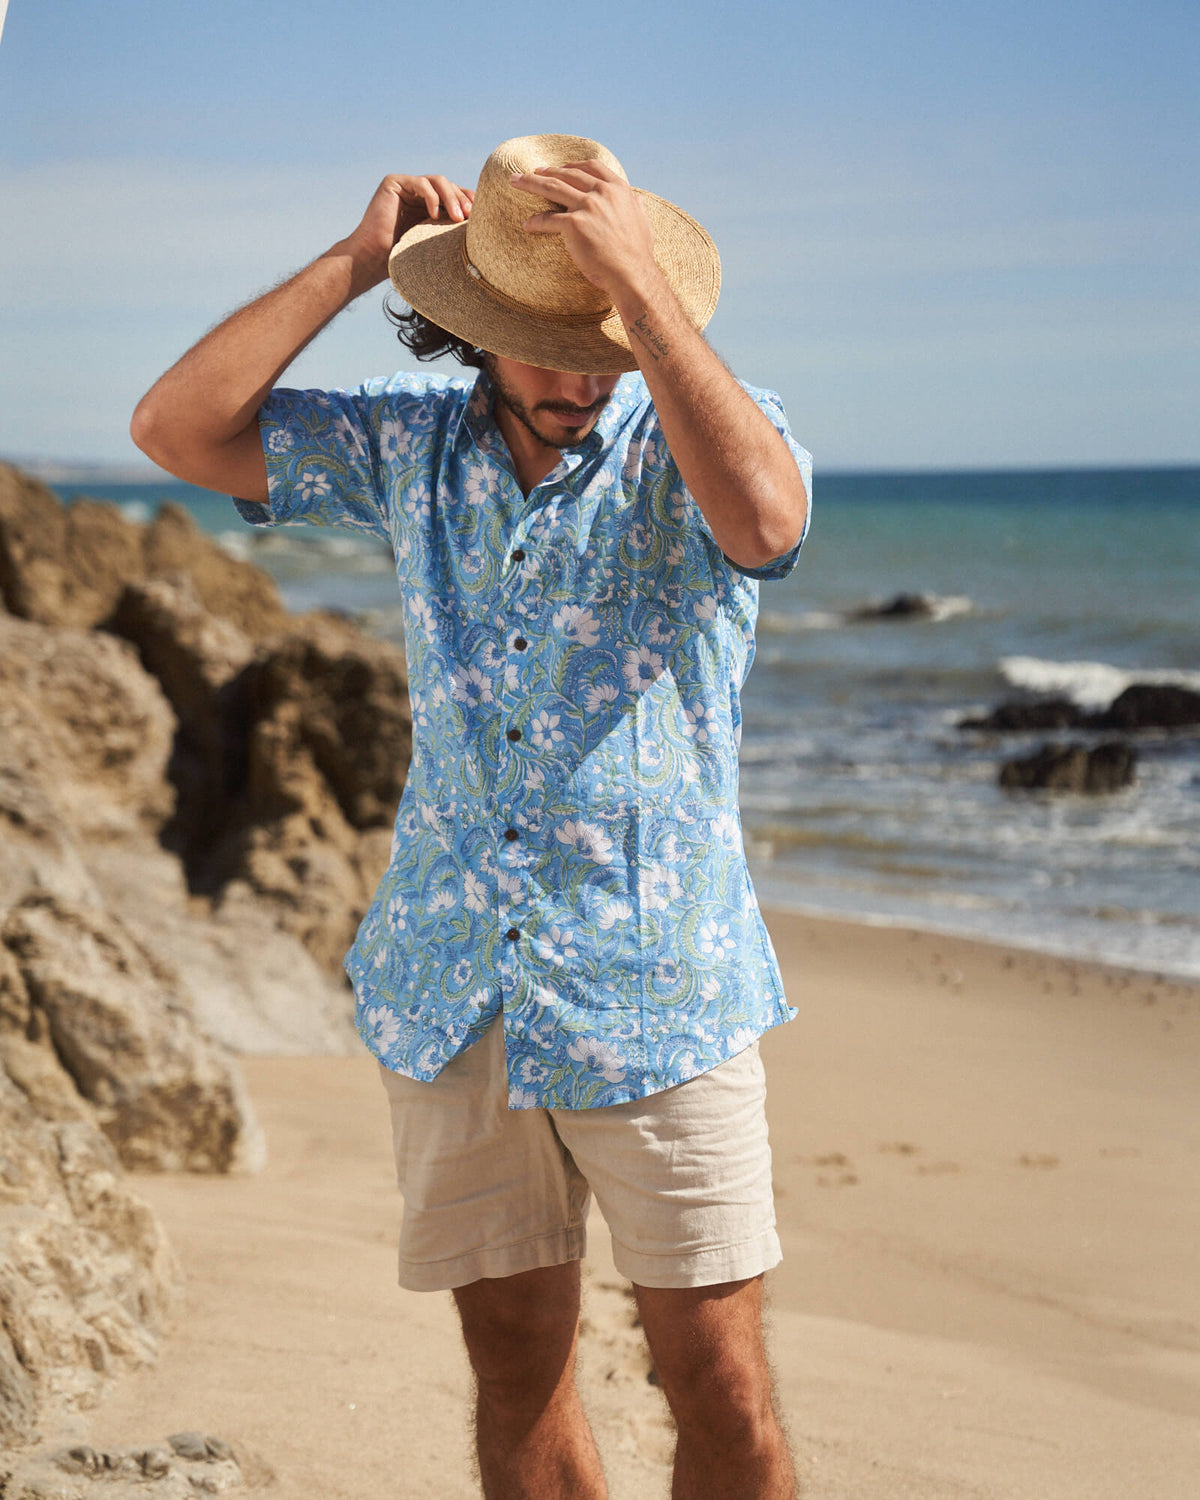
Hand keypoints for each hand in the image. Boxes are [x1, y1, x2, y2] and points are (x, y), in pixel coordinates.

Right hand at [343, 174, 474, 288]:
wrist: (374, 260)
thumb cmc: (404, 258)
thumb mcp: (436, 242)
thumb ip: (452, 230)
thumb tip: (486, 228)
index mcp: (430, 205)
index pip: (456, 196)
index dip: (470, 202)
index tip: (480, 218)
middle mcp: (419, 192)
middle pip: (449, 186)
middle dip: (463, 199)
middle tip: (470, 217)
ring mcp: (406, 185)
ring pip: (438, 181)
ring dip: (451, 197)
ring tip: (458, 216)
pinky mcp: (394, 183)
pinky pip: (421, 183)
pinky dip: (431, 197)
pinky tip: (435, 215)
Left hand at [512, 160, 659, 300]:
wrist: (632, 274)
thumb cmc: (638, 255)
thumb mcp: (644, 223)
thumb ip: (637, 207)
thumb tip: (638, 199)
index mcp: (618, 189)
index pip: (591, 167)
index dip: (572, 166)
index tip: (560, 168)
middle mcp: (602, 192)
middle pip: (567, 174)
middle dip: (546, 171)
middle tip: (531, 172)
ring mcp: (588, 206)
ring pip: (552, 188)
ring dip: (530, 183)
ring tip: (514, 182)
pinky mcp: (575, 225)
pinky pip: (548, 219)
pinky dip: (535, 221)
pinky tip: (527, 225)